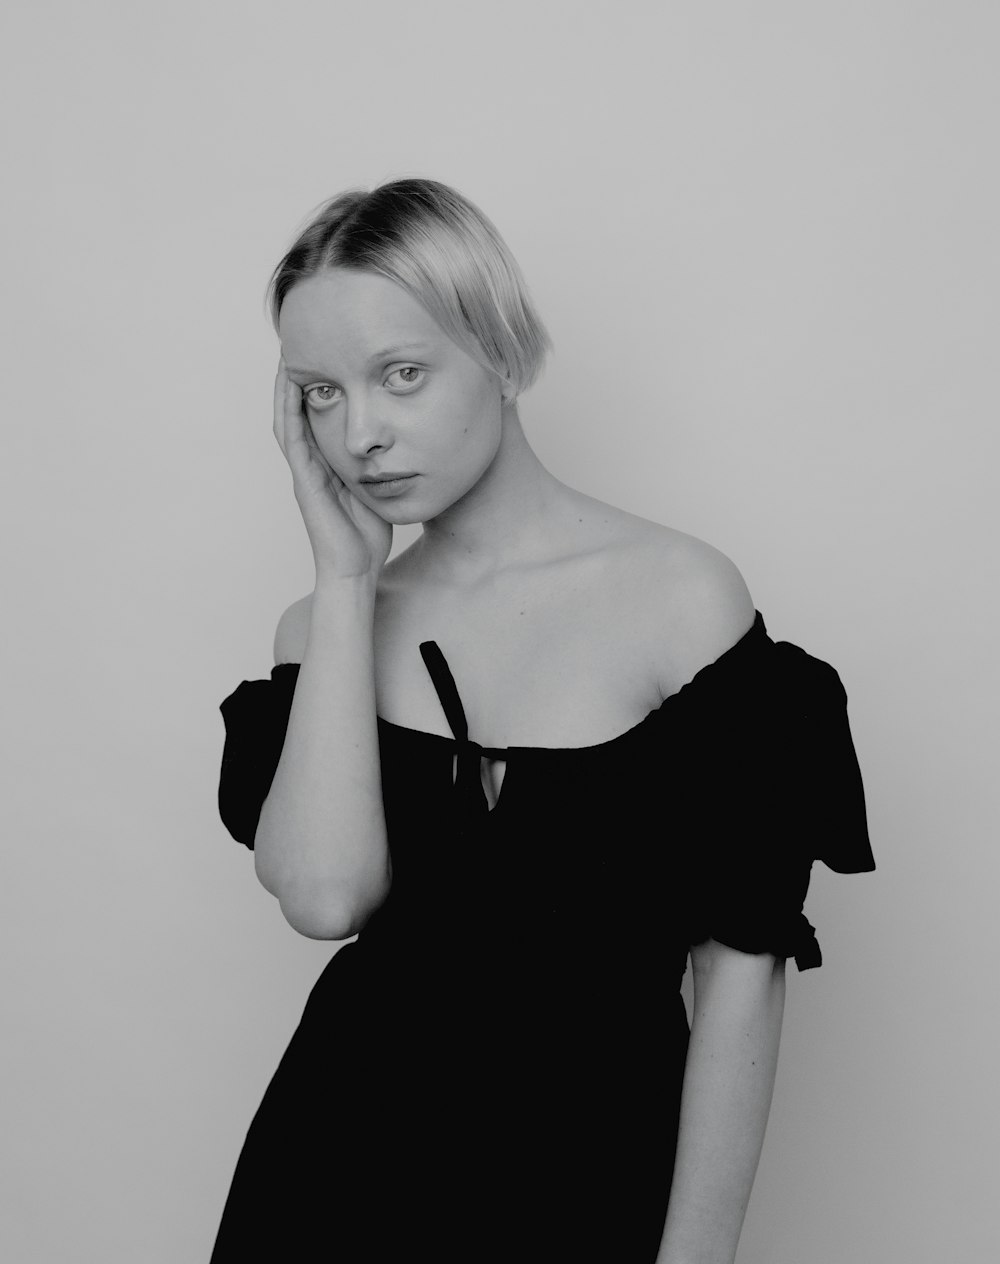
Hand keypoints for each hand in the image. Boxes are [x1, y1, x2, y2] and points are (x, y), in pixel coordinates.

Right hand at [273, 356, 392, 579]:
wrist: (356, 570)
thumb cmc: (369, 536)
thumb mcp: (380, 488)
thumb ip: (383, 464)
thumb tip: (406, 440)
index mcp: (326, 464)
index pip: (315, 416)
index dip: (316, 386)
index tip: (324, 354)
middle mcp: (311, 464)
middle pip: (296, 410)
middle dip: (294, 378)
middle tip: (297, 343)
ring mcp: (304, 471)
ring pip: (287, 418)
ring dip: (284, 386)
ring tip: (287, 353)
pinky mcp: (304, 480)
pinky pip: (292, 438)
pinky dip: (289, 410)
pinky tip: (291, 384)